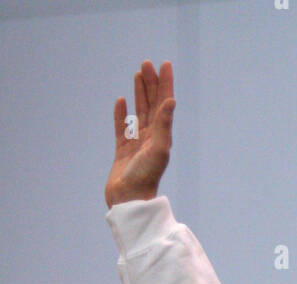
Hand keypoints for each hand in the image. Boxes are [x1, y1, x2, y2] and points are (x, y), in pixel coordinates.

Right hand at [105, 60, 174, 207]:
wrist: (130, 201)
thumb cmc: (146, 178)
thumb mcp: (159, 151)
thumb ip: (164, 126)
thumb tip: (170, 101)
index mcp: (162, 137)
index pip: (164, 104)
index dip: (165, 84)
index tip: (165, 64)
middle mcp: (151, 139)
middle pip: (152, 105)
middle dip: (150, 84)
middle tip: (147, 64)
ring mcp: (137, 145)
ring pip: (139, 113)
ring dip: (139, 94)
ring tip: (138, 75)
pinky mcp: (123, 152)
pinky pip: (122, 128)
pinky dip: (122, 114)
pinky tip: (121, 101)